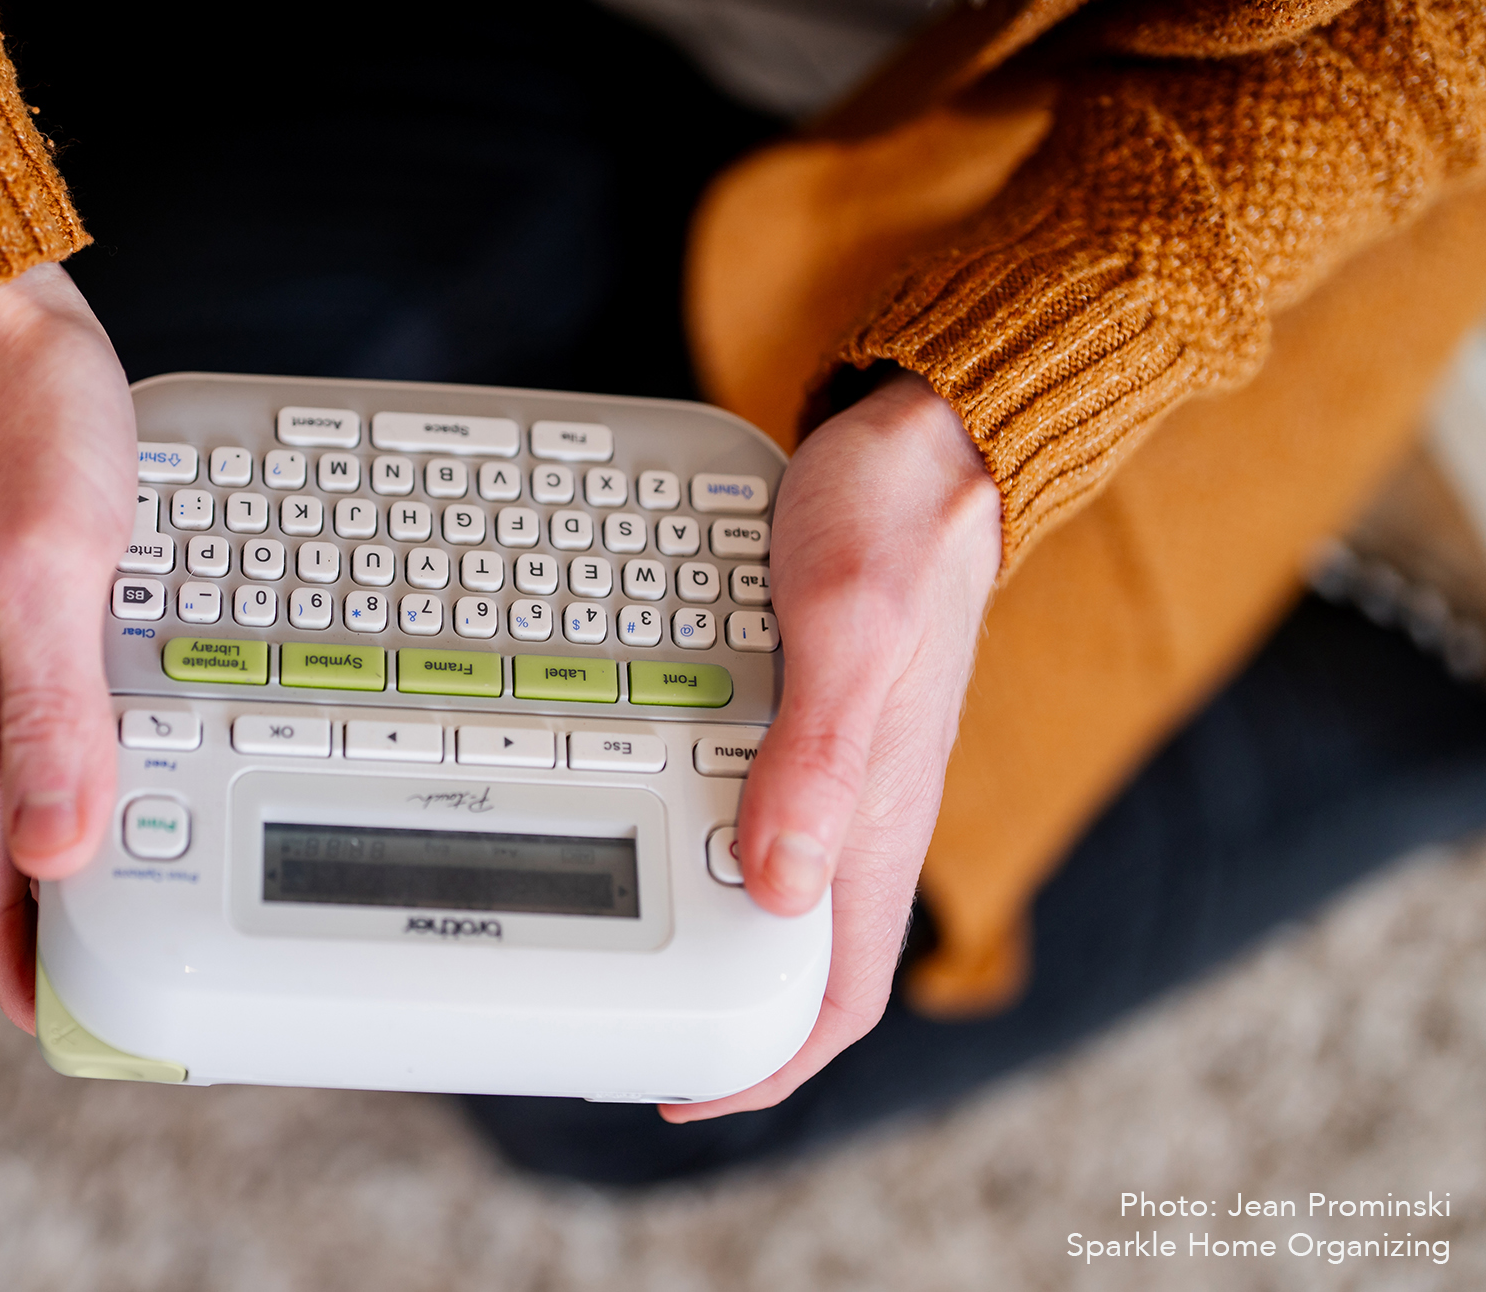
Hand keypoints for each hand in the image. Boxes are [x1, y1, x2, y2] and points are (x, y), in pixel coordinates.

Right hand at [0, 263, 136, 1030]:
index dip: (19, 961)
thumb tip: (55, 853)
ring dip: (99, 841)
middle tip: (129, 970)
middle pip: (16, 844)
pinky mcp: (43, 608)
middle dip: (63, 920)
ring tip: (164, 882)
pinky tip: (165, 750)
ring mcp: (10, 650)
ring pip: (50, 781)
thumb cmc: (15, 431)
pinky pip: (75, 714)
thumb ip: (50, 713)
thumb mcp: (46, 570)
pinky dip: (120, 756)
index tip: (64, 1023)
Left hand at [662, 371, 1000, 1121]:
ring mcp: (832, 765)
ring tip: (608, 921)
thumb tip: (775, 885)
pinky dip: (690, 826)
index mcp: (878, 815)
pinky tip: (639, 802)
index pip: (835, 989)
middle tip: (612, 1012)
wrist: (929, 447)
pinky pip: (750, 806)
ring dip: (692, 914)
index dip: (766, 1061)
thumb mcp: (849, 626)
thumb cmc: (900, 526)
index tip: (682, 1090)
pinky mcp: (806, 718)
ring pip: (761, 882)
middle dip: (712, 1005)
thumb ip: (816, 753)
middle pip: (786, 954)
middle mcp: (857, 807)